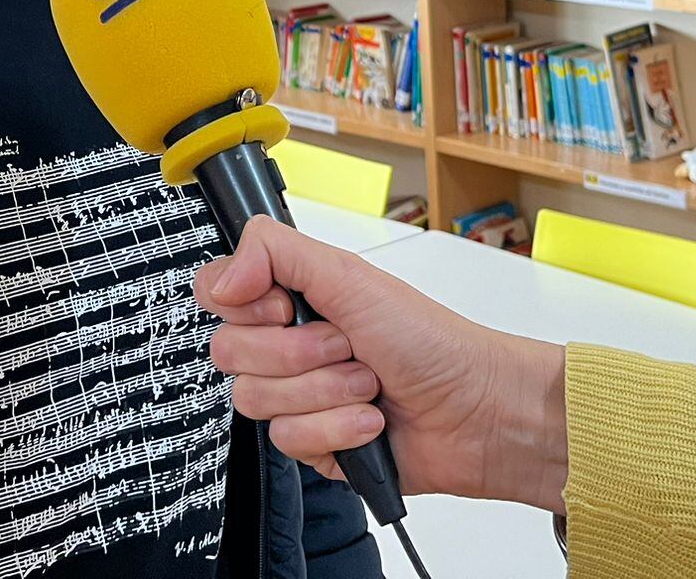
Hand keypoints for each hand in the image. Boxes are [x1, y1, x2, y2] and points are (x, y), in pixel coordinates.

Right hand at [195, 217, 568, 512]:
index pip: (219, 292)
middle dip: (298, 353)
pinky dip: (337, 429)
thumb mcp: (350, 276)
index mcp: (293, 295)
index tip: (285, 306)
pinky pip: (288, 441)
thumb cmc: (430, 341)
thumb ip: (276, 252)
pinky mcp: (313, 443)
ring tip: (368, 384)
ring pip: (257, 400)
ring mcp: (299, 395)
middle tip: (346, 345)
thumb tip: (222, 275)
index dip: (244, 305)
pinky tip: (370, 421)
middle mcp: (290, 343)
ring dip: (324, 392)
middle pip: (231, 352)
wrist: (476, 412)